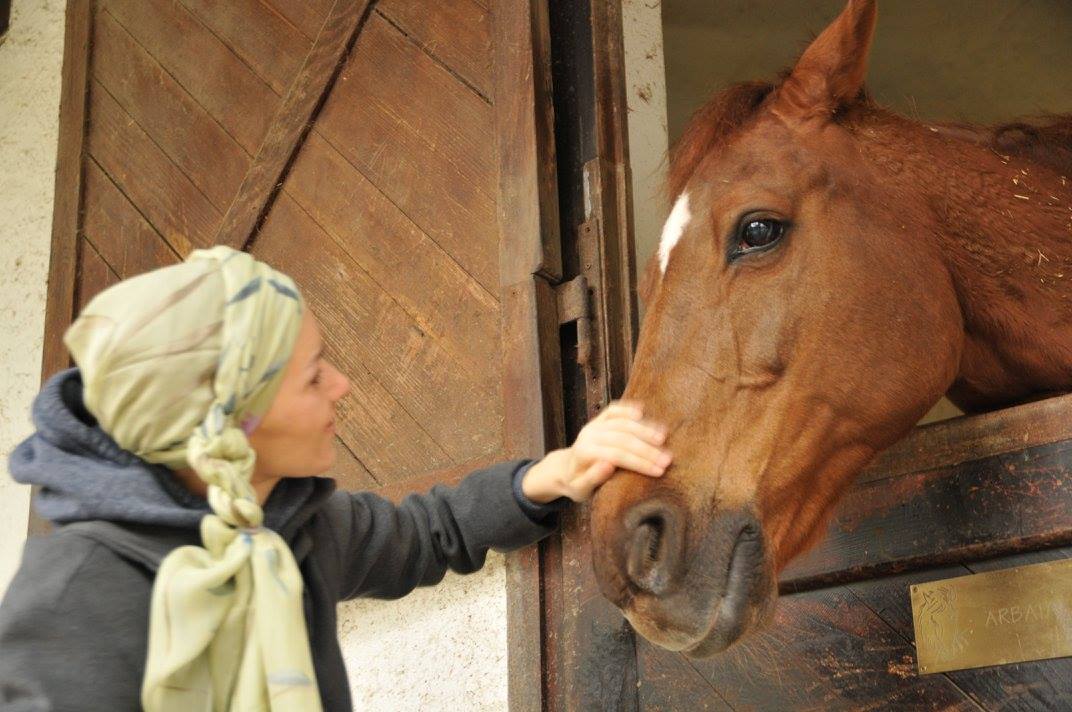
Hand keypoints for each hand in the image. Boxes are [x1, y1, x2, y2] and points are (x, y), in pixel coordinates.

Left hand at [521, 401, 670, 503]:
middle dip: (647, 449)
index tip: (660, 470)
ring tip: (664, 437)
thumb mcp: (579, 490)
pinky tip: (644, 411)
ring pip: (622, 423)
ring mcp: (594, 425)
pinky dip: (628, 409)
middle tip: (668, 459)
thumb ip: (592, 479)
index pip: (617, 455)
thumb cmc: (576, 483)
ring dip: (644, 429)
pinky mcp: (598, 419)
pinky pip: (614, 410)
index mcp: (584, 452)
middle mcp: (588, 435)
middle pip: (622, 438)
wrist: (565, 469)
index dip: (639, 462)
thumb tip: (608, 464)